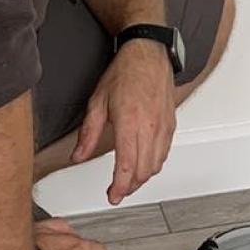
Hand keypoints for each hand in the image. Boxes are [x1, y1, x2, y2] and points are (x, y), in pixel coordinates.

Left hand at [74, 39, 176, 204]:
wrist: (147, 54)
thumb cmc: (125, 72)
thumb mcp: (97, 102)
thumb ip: (88, 133)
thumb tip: (78, 155)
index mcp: (130, 122)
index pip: (128, 166)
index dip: (120, 187)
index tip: (112, 195)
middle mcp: (150, 127)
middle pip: (144, 171)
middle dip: (130, 187)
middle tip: (117, 191)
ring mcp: (163, 126)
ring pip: (156, 165)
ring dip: (143, 178)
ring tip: (128, 181)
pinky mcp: (171, 124)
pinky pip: (165, 153)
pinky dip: (154, 164)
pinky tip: (144, 164)